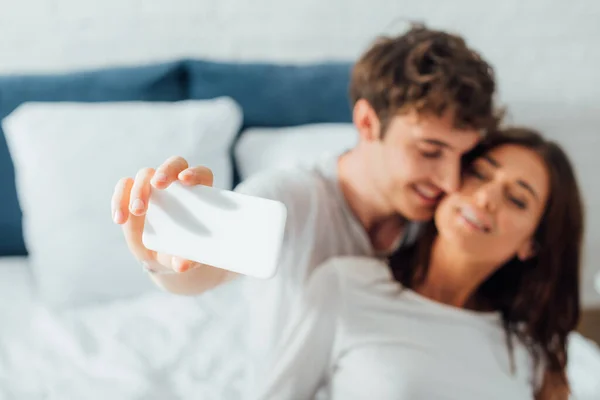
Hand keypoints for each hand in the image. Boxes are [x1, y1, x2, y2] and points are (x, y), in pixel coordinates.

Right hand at [111, 156, 213, 272]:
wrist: (168, 257)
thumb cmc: (186, 250)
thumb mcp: (189, 256)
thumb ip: (189, 259)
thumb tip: (181, 264)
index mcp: (199, 192)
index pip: (200, 173)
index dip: (195, 173)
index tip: (186, 181)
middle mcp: (176, 183)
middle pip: (173, 165)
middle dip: (165, 171)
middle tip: (158, 185)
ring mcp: (153, 186)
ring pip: (145, 175)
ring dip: (139, 189)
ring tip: (138, 210)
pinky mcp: (132, 194)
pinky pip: (123, 188)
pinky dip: (119, 200)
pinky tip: (120, 219)